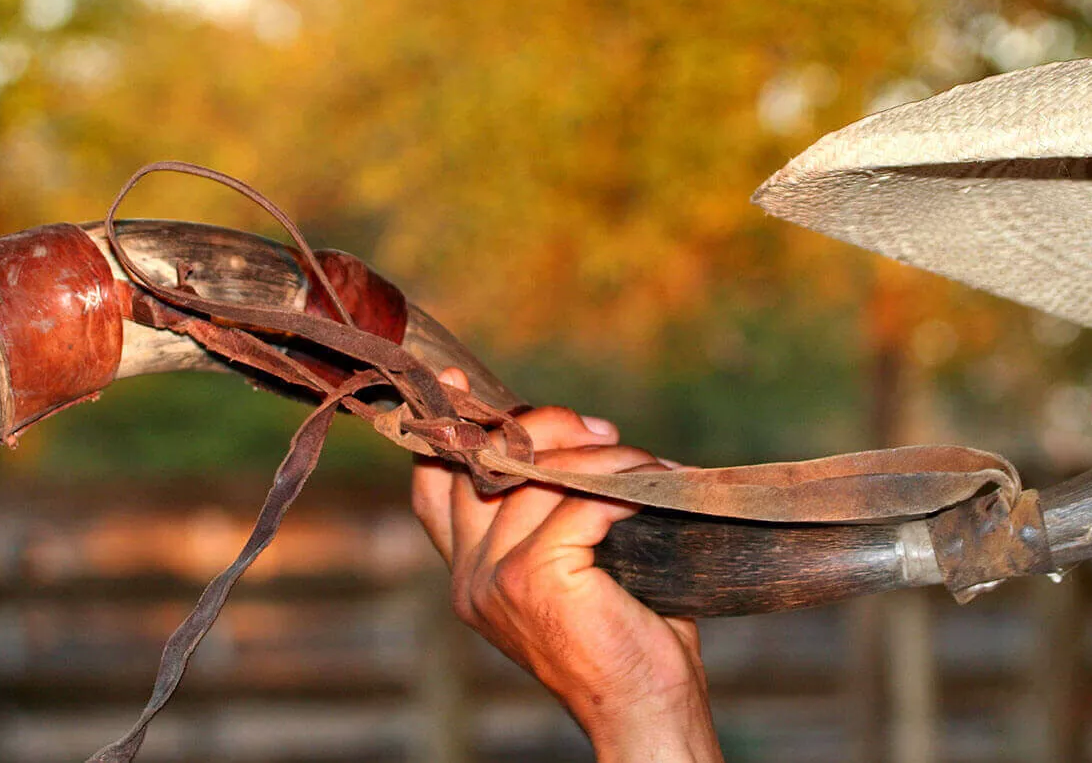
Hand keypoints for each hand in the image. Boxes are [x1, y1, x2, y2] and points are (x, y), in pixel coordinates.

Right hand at [411, 369, 722, 762]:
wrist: (645, 709)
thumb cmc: (625, 636)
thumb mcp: (575, 567)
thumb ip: (550, 515)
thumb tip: (573, 438)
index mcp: (468, 575)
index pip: (434, 487)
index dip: (442, 431)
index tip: (456, 383)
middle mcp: (469, 578)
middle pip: (486, 463)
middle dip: (545, 429)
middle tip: (604, 433)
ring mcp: (495, 579)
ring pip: (539, 476)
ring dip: (602, 458)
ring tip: (649, 466)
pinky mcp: (534, 579)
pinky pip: (579, 499)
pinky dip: (624, 483)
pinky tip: (657, 486)